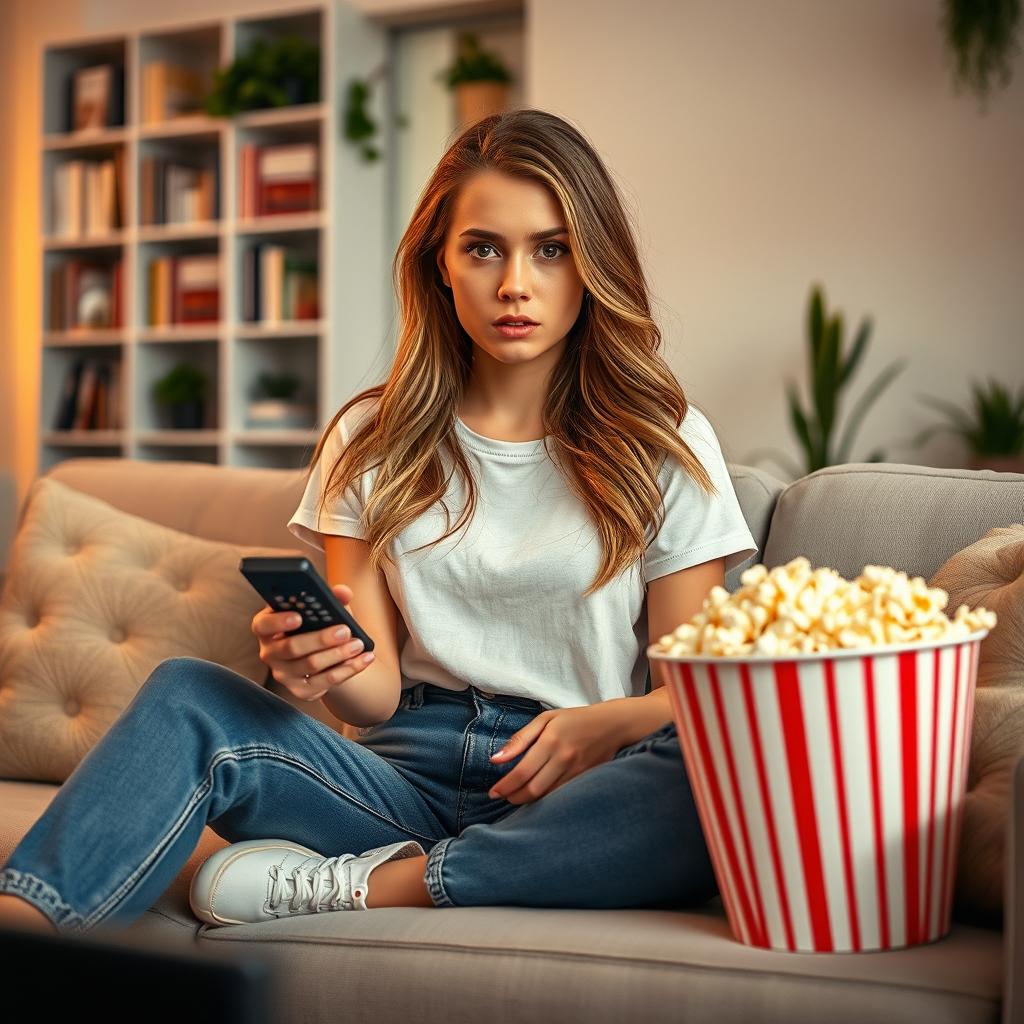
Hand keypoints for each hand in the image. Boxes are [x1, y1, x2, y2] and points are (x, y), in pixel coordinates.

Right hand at [252, 582, 374, 701]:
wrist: (327, 654)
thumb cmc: (319, 624)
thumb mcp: (324, 609)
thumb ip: (333, 597)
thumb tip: (343, 592)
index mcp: (267, 626)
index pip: (263, 624)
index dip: (278, 621)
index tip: (299, 617)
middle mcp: (270, 652)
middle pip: (291, 647)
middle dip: (320, 639)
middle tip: (345, 631)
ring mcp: (283, 674)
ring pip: (311, 665)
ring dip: (339, 654)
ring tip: (359, 644)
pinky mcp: (300, 691)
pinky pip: (325, 682)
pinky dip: (348, 669)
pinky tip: (364, 659)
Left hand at [487, 703, 623, 804]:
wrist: (613, 725)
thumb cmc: (575, 719)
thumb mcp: (545, 719)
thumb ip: (520, 739)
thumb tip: (496, 759)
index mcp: (551, 741)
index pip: (522, 772)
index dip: (505, 786)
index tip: (493, 792)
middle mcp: (564, 759)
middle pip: (533, 789)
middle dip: (513, 797)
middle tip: (502, 796)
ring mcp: (576, 772)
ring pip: (546, 796)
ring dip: (527, 800)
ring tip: (516, 796)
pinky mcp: (584, 780)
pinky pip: (560, 796)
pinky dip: (545, 799)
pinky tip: (536, 794)